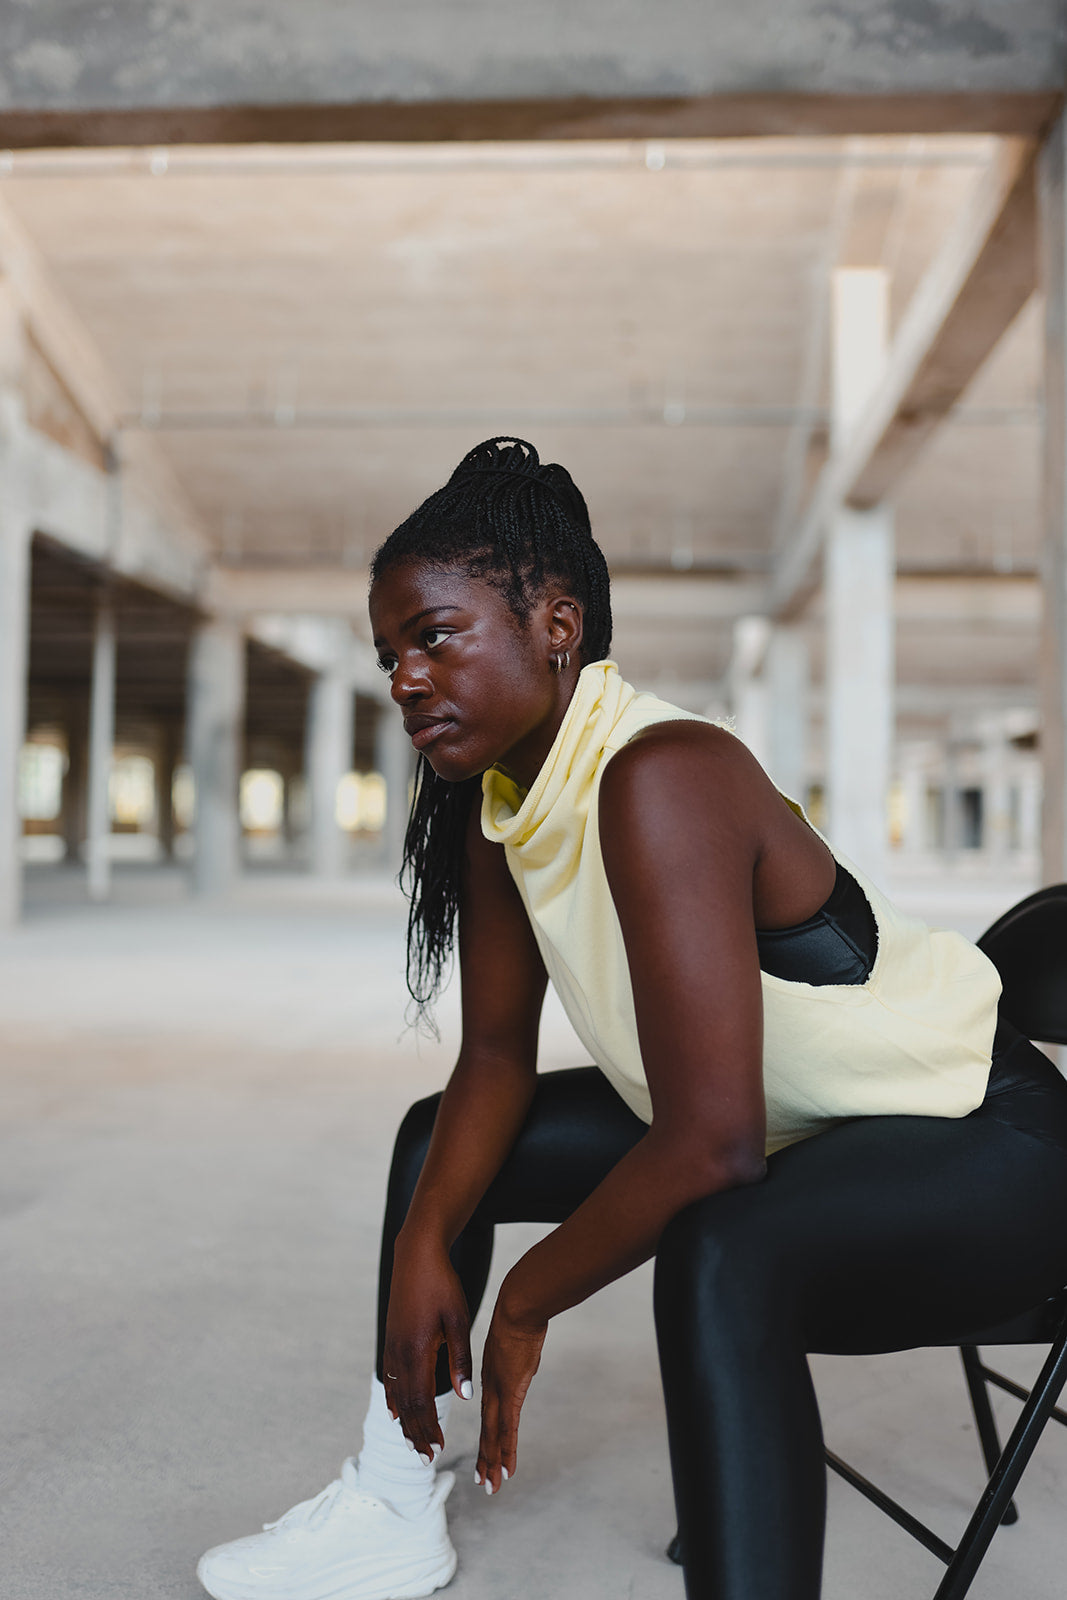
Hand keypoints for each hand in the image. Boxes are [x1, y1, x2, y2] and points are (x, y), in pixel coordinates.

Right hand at [382, 1237, 473, 1462]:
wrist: (416, 1255)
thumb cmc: (442, 1285)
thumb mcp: (458, 1320)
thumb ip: (460, 1360)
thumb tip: (464, 1396)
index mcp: (417, 1351)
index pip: (422, 1402)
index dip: (428, 1428)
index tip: (437, 1449)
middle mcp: (399, 1353)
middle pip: (407, 1404)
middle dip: (416, 1433)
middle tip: (425, 1458)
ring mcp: (392, 1346)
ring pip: (396, 1394)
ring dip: (405, 1420)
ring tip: (413, 1442)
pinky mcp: (391, 1338)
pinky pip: (389, 1377)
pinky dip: (393, 1399)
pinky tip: (395, 1412)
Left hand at [475, 1285, 547, 1494]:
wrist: (517, 1308)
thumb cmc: (518, 1314)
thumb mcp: (514, 1338)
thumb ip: (515, 1355)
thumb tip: (521, 1356)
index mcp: (492, 1376)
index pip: (489, 1414)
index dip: (487, 1437)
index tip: (485, 1455)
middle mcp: (492, 1388)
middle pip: (488, 1430)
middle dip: (486, 1458)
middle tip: (482, 1482)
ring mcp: (500, 1392)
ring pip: (495, 1436)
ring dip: (493, 1463)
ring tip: (490, 1486)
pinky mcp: (511, 1393)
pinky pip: (508, 1430)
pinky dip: (506, 1452)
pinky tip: (506, 1470)